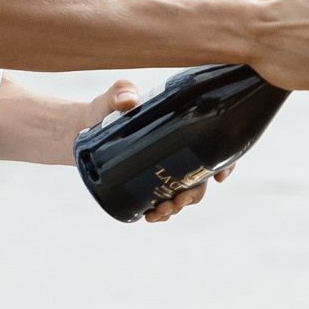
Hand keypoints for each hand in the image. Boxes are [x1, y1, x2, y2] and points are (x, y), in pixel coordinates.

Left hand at [70, 81, 232, 222]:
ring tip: (159, 211)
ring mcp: (164, 170)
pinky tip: (149, 216)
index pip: (214, 145)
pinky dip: (161, 214)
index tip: (219, 177)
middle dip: (194, 194)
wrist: (83, 128)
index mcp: (181, 129)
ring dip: (177, 207)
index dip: (226, 162)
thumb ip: (121, 92)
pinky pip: (163, 203)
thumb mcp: (114, 97)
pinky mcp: (146, 184)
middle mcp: (177, 151)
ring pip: (184, 194)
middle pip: (200, 177)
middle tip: (177, 199)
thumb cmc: (106, 107)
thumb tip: (127, 101)